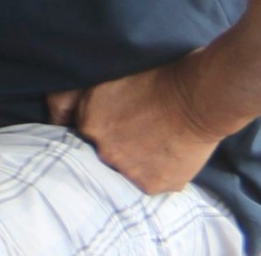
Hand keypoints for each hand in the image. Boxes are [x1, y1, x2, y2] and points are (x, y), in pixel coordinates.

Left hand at [49, 62, 225, 194]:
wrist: (200, 96)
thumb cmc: (160, 76)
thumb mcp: (109, 75)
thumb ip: (82, 97)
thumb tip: (61, 112)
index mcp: (89, 122)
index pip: (81, 133)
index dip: (98, 127)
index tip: (116, 123)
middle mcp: (103, 150)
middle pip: (102, 154)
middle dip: (116, 144)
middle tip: (139, 131)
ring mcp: (127, 171)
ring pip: (124, 170)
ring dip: (135, 160)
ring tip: (155, 141)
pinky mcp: (152, 185)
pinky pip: (148, 182)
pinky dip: (157, 171)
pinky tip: (168, 152)